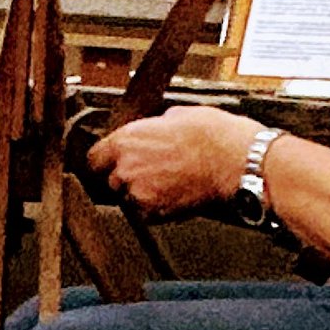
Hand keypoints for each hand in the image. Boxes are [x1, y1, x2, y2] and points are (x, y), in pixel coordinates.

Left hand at [89, 105, 253, 216]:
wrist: (235, 160)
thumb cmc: (212, 135)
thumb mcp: (176, 115)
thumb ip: (153, 127)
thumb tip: (154, 130)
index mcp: (126, 140)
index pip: (95, 158)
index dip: (105, 161)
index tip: (112, 163)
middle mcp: (126, 167)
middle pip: (112, 180)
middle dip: (128, 177)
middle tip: (152, 171)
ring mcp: (139, 193)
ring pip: (129, 198)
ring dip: (143, 193)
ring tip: (168, 182)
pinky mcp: (156, 213)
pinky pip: (146, 214)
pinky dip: (157, 208)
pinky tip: (174, 194)